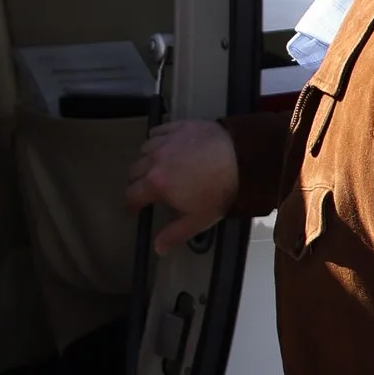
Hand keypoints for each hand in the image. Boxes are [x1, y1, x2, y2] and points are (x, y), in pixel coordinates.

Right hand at [128, 117, 239, 251]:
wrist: (242, 158)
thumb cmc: (220, 191)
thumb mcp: (199, 219)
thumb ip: (175, 234)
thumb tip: (158, 248)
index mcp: (156, 183)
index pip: (131, 194)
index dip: (130, 205)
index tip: (134, 210)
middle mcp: (155, 159)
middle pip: (134, 171)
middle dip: (135, 183)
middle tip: (144, 190)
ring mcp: (166, 140)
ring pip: (144, 150)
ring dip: (145, 160)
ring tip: (153, 167)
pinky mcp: (179, 126)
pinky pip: (158, 131)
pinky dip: (156, 139)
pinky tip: (163, 145)